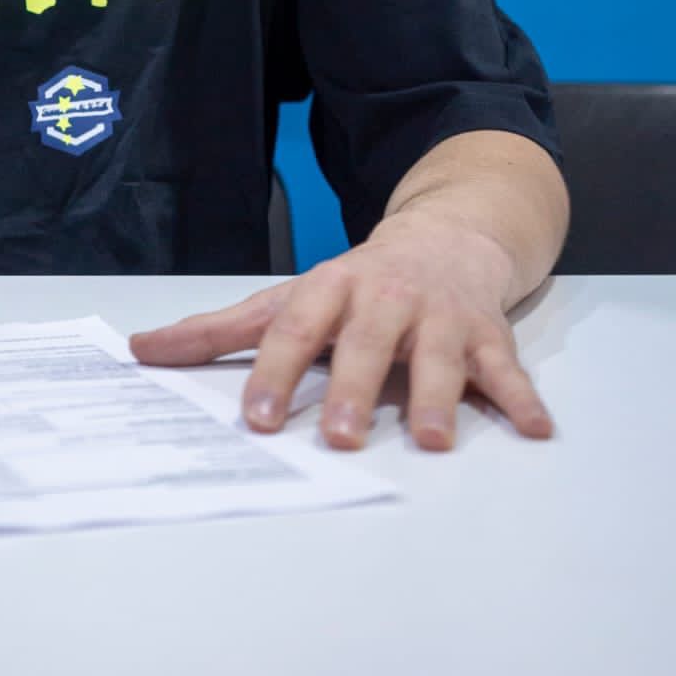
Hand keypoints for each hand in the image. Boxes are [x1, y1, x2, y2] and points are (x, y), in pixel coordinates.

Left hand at [129, 213, 554, 452]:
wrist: (446, 235)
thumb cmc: (357, 283)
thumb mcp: (290, 297)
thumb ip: (220, 330)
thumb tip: (141, 351)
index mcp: (331, 289)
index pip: (296, 328)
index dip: (276, 371)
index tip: (256, 417)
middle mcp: (385, 298)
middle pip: (366, 342)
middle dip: (353, 388)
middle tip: (340, 437)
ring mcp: (439, 314)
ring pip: (437, 356)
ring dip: (435, 397)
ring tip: (432, 439)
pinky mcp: (486, 333)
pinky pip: (506, 368)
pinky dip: (521, 398)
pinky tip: (535, 430)